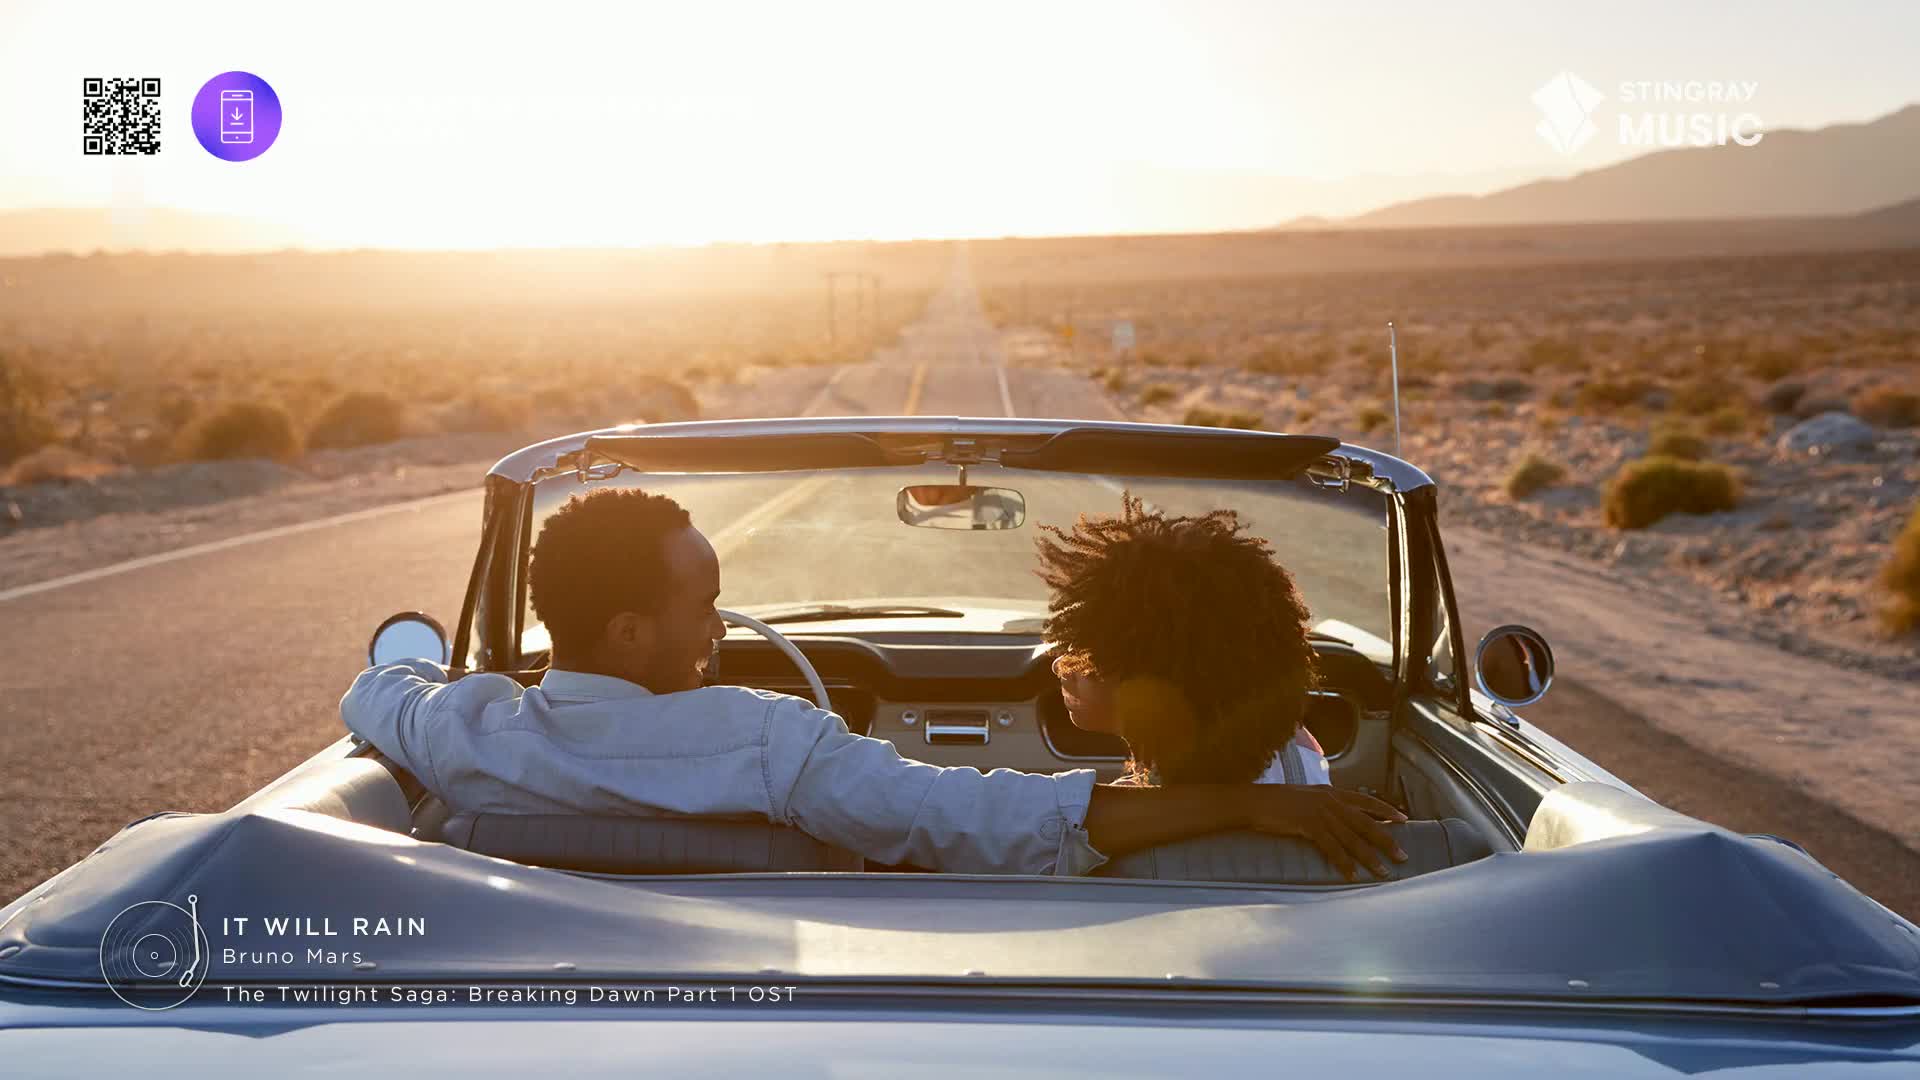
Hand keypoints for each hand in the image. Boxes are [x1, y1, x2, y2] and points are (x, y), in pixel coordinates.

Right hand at [1243, 786, 1407, 880]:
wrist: (1255, 801)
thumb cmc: (1277, 802)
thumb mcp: (1306, 797)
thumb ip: (1325, 805)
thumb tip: (1339, 818)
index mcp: (1331, 792)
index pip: (1366, 800)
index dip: (1386, 810)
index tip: (1403, 819)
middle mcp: (1331, 800)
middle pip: (1366, 823)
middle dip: (1386, 840)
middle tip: (1402, 856)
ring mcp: (1321, 812)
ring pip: (1352, 838)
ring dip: (1369, 857)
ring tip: (1382, 872)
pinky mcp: (1310, 825)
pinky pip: (1332, 847)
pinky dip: (1343, 862)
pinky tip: (1352, 874)